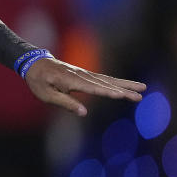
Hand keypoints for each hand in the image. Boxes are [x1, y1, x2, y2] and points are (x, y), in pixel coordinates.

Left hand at [25, 57, 145, 116]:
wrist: (34, 63)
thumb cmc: (38, 81)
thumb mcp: (46, 95)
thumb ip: (65, 103)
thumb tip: (84, 113)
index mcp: (70, 81)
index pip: (92, 88)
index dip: (107, 92)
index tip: (121, 95)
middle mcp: (80, 75)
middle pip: (105, 83)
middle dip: (124, 89)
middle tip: (140, 94)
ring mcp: (84, 73)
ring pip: (107, 79)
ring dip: (125, 84)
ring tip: (142, 88)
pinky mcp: (84, 74)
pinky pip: (103, 78)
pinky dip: (116, 81)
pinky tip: (126, 85)